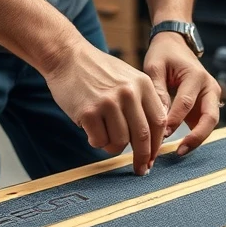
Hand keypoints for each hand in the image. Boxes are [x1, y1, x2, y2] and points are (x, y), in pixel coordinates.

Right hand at [44, 41, 166, 174]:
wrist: (67, 56)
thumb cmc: (98, 71)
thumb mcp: (129, 78)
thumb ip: (144, 101)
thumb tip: (157, 134)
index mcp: (143, 84)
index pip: (159, 122)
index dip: (157, 145)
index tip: (153, 158)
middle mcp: (128, 93)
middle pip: (143, 137)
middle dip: (143, 158)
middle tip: (140, 170)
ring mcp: (108, 103)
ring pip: (120, 142)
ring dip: (112, 147)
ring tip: (103, 134)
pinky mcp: (88, 112)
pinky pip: (99, 141)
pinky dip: (96, 141)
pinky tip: (90, 129)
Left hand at [143, 32, 220, 156]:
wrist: (175, 46)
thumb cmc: (164, 55)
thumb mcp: (155, 67)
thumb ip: (157, 91)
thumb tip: (159, 117)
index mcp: (197, 75)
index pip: (186, 102)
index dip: (175, 120)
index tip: (161, 134)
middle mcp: (210, 87)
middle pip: (210, 117)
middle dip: (197, 136)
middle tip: (180, 150)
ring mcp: (212, 97)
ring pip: (210, 123)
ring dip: (197, 139)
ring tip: (180, 152)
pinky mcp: (207, 105)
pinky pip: (204, 123)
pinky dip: (194, 135)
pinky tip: (181, 147)